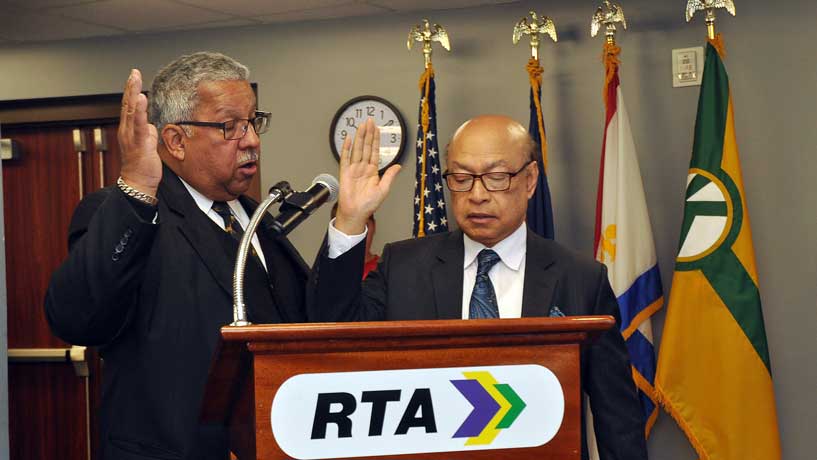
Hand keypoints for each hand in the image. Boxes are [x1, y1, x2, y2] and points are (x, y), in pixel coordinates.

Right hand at [118, 69, 160, 196]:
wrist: (138, 182)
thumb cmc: (143, 165)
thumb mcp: (147, 143)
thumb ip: (146, 132)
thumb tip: (150, 125)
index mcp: (129, 129)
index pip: (129, 106)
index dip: (131, 90)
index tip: (134, 76)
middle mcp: (127, 130)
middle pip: (127, 104)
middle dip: (130, 87)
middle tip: (134, 72)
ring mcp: (131, 136)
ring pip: (131, 111)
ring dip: (133, 94)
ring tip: (135, 79)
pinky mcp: (139, 142)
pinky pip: (139, 124)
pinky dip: (140, 111)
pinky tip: (141, 98)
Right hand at [335, 118, 400, 234]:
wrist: (356, 213)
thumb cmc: (368, 205)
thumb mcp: (384, 189)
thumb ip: (390, 176)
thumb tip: (398, 166)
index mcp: (372, 171)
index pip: (375, 151)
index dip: (376, 139)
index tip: (377, 129)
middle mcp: (363, 168)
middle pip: (366, 147)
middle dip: (368, 133)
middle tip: (370, 121)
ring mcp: (353, 169)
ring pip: (357, 149)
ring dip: (359, 137)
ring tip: (362, 126)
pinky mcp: (345, 173)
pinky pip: (345, 158)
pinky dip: (346, 148)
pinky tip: (348, 139)